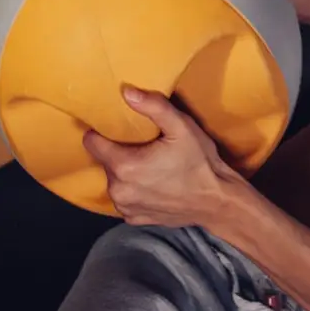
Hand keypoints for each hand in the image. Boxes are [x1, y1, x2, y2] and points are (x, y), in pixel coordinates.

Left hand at [83, 88, 236, 226]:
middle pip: (105, 161)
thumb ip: (154, 107)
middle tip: (143, 148)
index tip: (116, 129)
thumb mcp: (182, 127)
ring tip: (149, 167)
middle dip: (119, 152)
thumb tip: (127, 92)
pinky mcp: (134, 218)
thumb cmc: (200, 163)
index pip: (92, 143)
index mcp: (124, 166)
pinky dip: (134, 191)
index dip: (101, 132)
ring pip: (114, 180)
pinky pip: (124, 199)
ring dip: (125, 173)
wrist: (217, 201)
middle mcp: (119, 189)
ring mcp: (125, 207)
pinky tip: (153, 185)